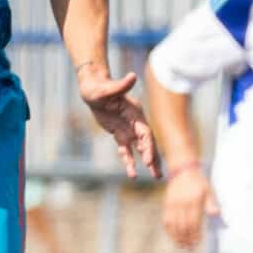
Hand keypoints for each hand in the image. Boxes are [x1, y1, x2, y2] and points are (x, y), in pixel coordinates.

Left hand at [78, 62, 159, 177]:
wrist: (93, 88)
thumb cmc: (98, 88)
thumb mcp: (107, 89)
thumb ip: (121, 85)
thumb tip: (132, 76)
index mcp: (135, 113)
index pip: (145, 133)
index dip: (148, 147)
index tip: (148, 161)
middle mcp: (135, 121)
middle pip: (147, 142)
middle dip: (154, 158)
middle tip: (159, 175)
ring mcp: (128, 128)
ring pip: (140, 148)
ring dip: (148, 162)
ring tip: (156, 176)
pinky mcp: (119, 133)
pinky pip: (126, 149)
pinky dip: (129, 160)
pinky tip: (132, 173)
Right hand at [161, 164, 216, 249]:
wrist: (182, 170)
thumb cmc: (198, 182)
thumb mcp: (208, 190)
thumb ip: (211, 203)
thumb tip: (216, 214)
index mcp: (194, 200)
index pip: (194, 222)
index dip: (195, 234)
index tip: (197, 243)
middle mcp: (182, 203)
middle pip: (183, 226)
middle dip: (187, 239)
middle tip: (190, 248)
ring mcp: (173, 204)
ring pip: (174, 225)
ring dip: (177, 237)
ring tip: (182, 246)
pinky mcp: (167, 204)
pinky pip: (167, 220)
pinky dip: (169, 230)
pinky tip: (173, 236)